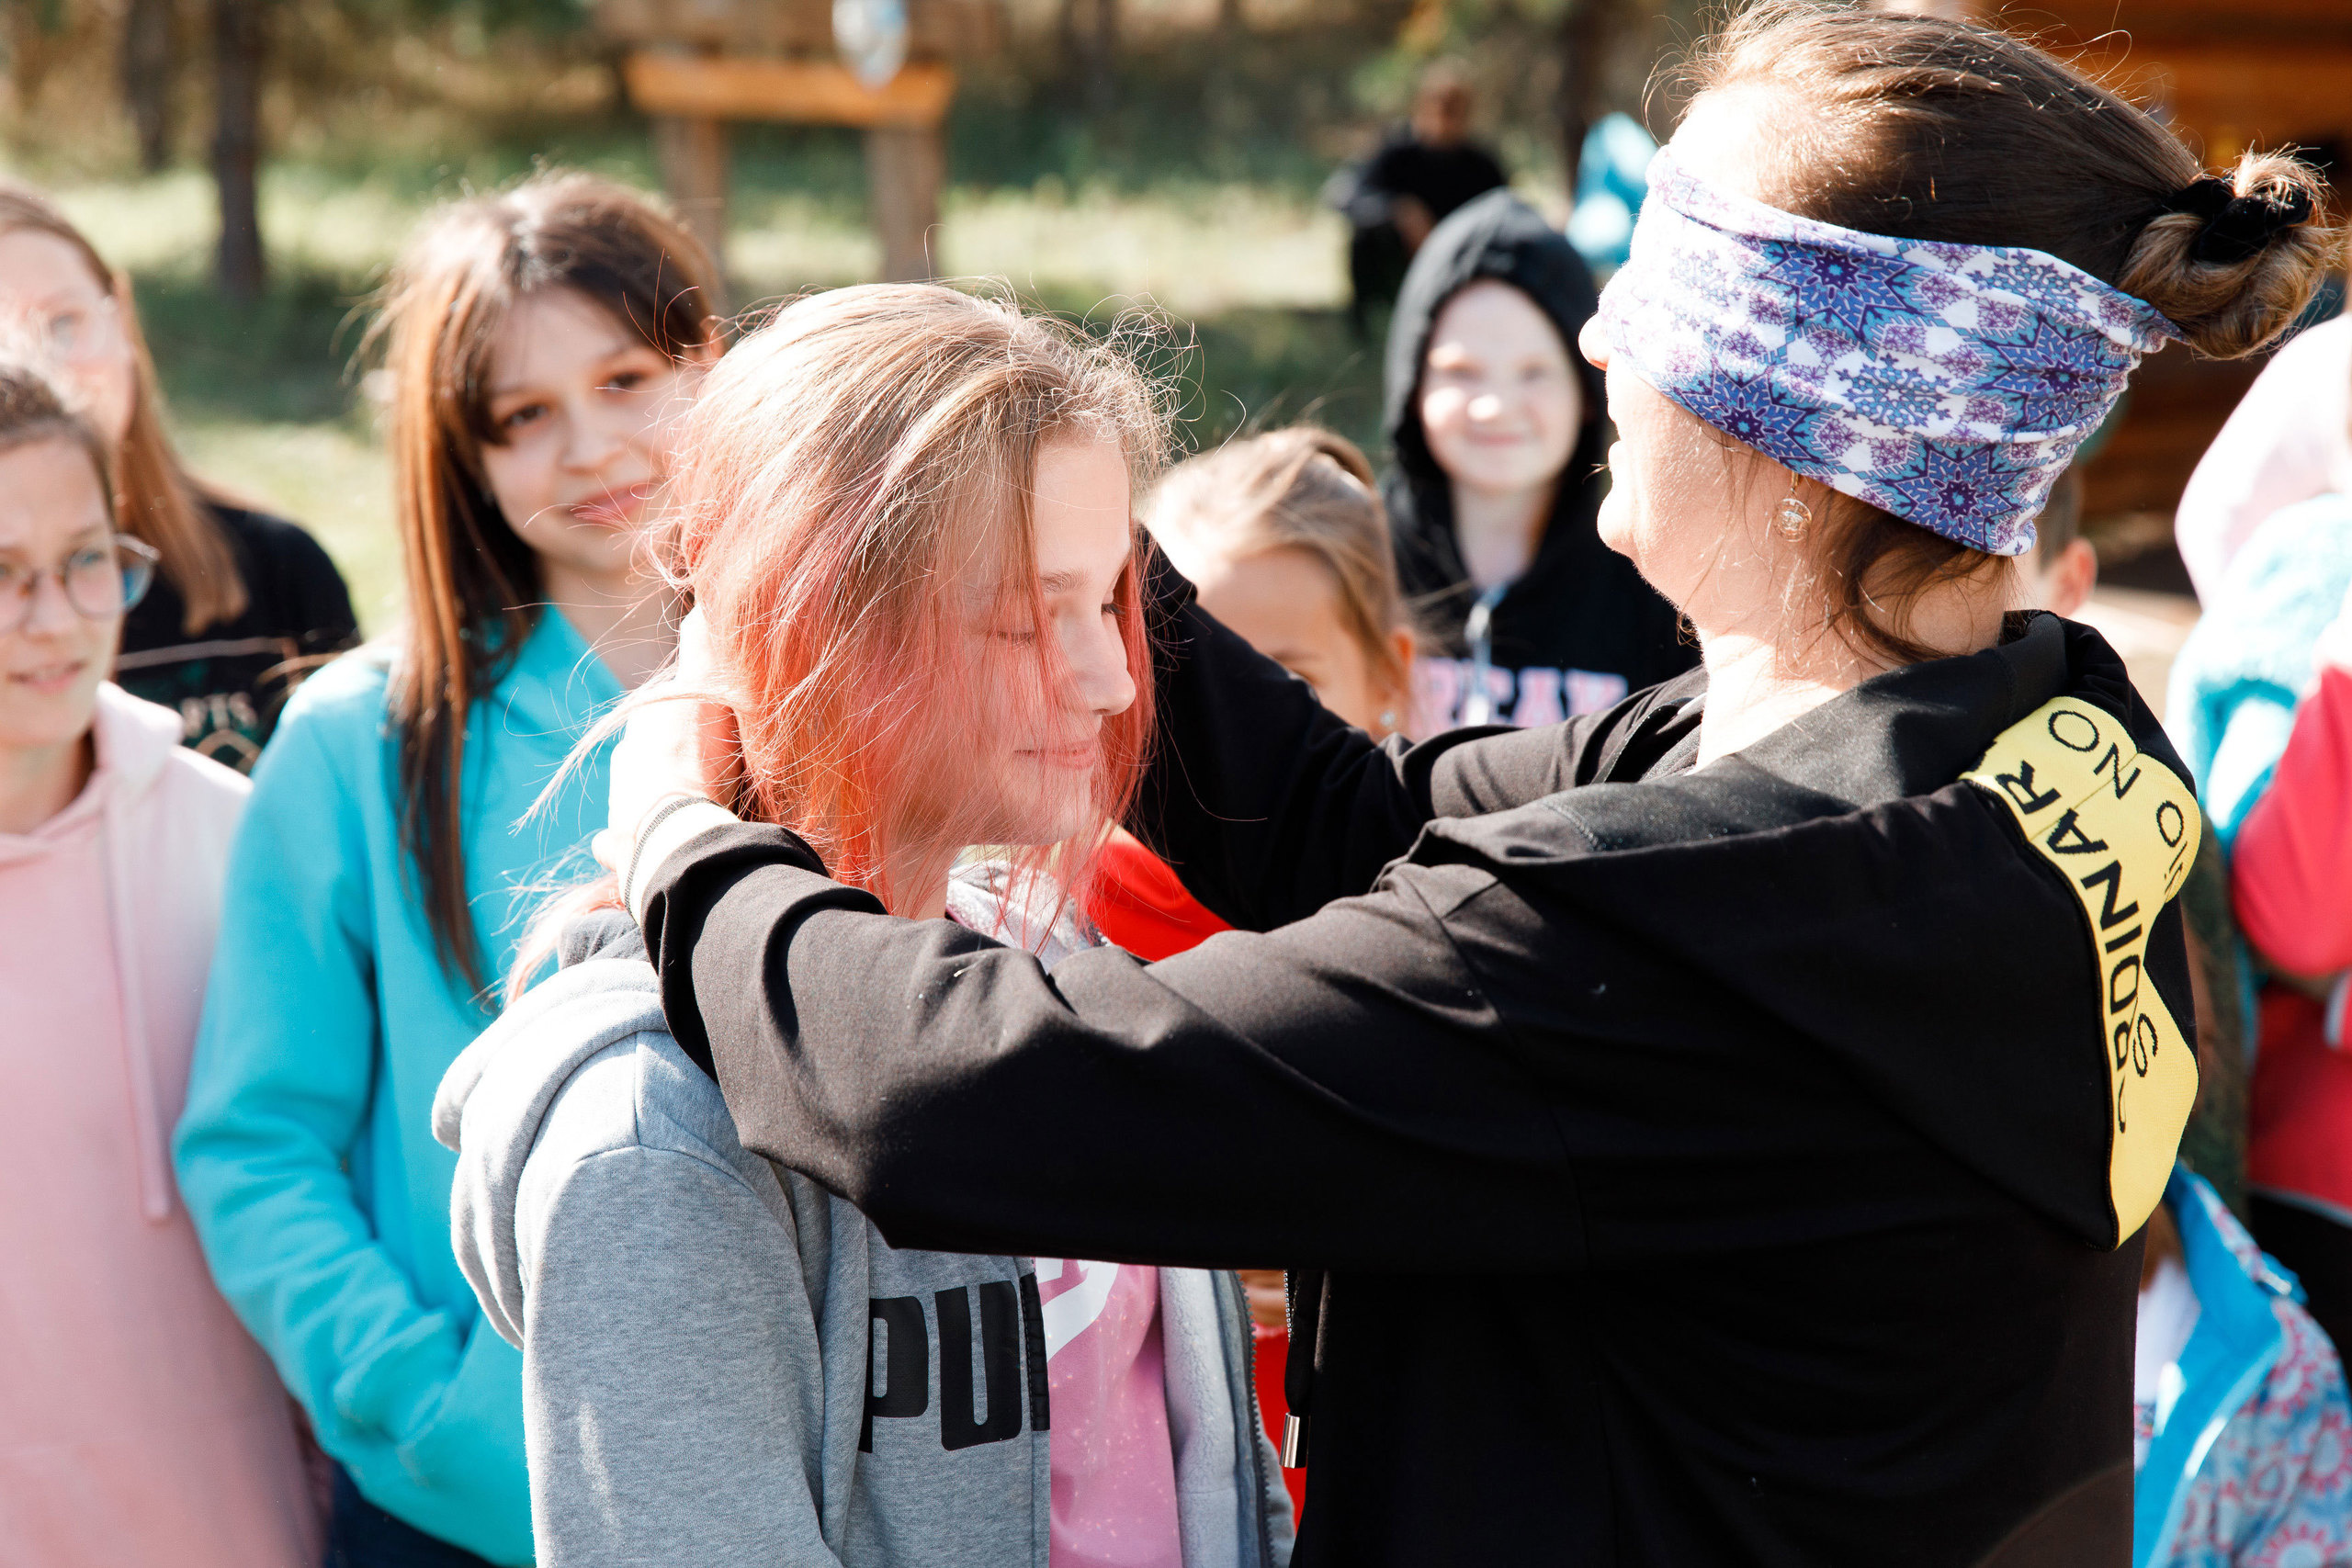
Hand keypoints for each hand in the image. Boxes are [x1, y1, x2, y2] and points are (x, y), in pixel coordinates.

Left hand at [591, 607, 739, 875]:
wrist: (674, 834)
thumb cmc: (697, 764)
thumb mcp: (707, 695)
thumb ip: (703, 651)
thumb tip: (696, 610)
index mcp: (644, 724)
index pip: (665, 705)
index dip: (690, 709)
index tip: (713, 720)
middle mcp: (626, 760)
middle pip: (650, 749)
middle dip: (672, 754)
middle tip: (708, 765)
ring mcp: (620, 803)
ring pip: (638, 791)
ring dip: (659, 796)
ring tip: (689, 807)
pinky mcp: (622, 843)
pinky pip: (621, 839)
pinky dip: (629, 839)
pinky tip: (646, 841)